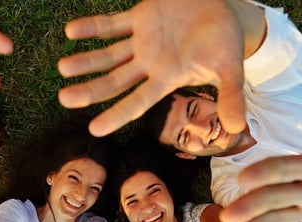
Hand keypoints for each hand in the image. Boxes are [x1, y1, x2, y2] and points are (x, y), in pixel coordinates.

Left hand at [58, 0, 245, 135]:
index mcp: (167, 78)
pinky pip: (112, 23)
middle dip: (90, 90)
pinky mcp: (140, 16)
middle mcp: (149, 63)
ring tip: (63, 68)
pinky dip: (93, 26)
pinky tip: (71, 31)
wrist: (224, 8)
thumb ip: (230, 97)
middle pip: (114, 81)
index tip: (94, 129)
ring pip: (108, 54)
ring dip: (85, 61)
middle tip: (63, 99)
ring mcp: (142, 40)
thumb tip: (238, 129)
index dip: (117, 115)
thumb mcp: (230, 69)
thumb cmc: (226, 42)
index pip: (138, 102)